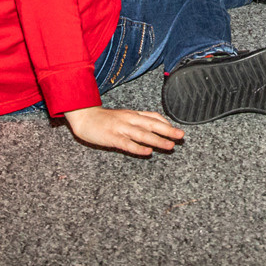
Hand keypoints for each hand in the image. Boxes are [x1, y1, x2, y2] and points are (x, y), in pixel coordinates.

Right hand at [63, 105, 183, 156]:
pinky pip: (127, 143)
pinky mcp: (112, 137)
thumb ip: (137, 121)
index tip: (177, 129)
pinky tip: (147, 151)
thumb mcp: (123, 116)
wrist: (84, 117)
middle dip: (168, 130)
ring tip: (170, 145)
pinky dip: (138, 147)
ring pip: (142, 134)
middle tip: (181, 136)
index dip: (166, 123)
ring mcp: (121, 128)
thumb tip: (154, 126)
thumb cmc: (104, 119)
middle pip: (152, 124)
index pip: (153, 117)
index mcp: (132, 114)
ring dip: (157, 140)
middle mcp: (129, 119)